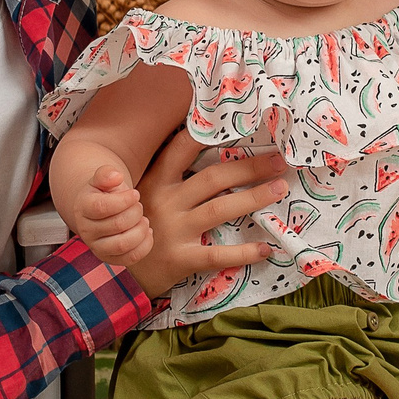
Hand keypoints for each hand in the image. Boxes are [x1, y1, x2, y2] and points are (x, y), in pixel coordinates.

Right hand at [68, 162, 152, 262]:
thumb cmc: (104, 192)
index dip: (124, 200)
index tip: (135, 194)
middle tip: (138, 206)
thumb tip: (115, 176)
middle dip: (135, 212)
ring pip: (123, 244)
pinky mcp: (110, 258)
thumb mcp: (102, 178)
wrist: (99, 210)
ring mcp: (97, 247)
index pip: (103, 207)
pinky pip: (130, 258)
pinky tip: (146, 231)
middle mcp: (86, 230)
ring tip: (143, 219)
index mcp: (83, 207)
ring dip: (140, 230)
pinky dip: (145, 245)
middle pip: (117, 225)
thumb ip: (106, 174)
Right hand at [128, 138, 284, 298]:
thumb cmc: (140, 227)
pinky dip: (244, 252)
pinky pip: (217, 254)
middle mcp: (165, 202)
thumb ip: (168, 175)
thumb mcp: (146, 195)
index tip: (237, 123)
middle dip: (249, 167)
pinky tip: (266, 248)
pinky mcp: (181, 259)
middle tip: (279, 161)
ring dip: (254, 197)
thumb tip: (203, 144)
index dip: (207, 134)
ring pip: (220, 209)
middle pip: (213, 178)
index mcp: (156, 181)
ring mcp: (173, 231)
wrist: (119, 274)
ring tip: (279, 188)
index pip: (181, 149)